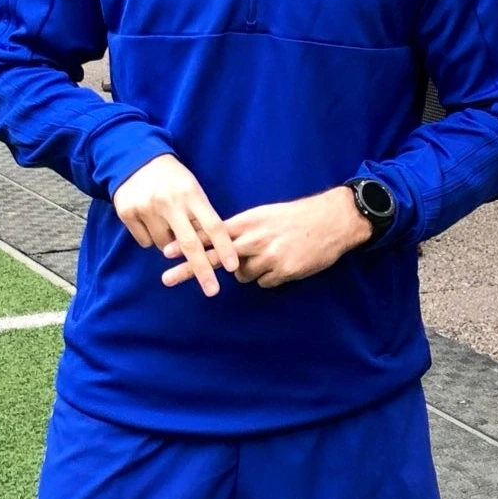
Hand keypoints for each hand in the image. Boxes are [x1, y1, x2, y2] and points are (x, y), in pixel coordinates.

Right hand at [112, 154, 237, 296]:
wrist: (135, 158)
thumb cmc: (172, 177)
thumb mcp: (191, 187)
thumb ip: (199, 214)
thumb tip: (208, 247)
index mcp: (191, 193)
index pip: (213, 224)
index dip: (224, 246)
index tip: (233, 266)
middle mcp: (170, 202)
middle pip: (191, 244)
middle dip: (203, 269)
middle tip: (213, 290)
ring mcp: (147, 208)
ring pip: (164, 246)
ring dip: (170, 247)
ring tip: (167, 224)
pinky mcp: (128, 213)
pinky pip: (145, 242)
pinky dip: (150, 238)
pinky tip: (149, 220)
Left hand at [161, 187, 372, 290]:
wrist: (331, 220)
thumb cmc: (297, 216)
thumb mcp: (266, 216)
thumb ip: (245, 232)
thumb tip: (227, 252)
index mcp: (249, 221)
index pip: (212, 234)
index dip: (190, 243)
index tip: (167, 252)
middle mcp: (254, 238)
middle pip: (215, 258)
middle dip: (190, 269)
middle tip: (166, 278)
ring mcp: (268, 256)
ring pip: (243, 275)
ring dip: (251, 270)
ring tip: (273, 254)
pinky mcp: (282, 271)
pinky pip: (265, 282)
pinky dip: (271, 276)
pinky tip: (285, 263)